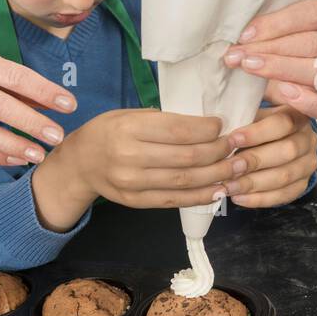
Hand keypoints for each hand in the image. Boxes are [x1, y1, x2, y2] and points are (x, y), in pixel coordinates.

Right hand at [0, 36, 77, 166]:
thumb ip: (11, 80)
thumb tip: (48, 101)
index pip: (14, 77)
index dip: (44, 91)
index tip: (69, 104)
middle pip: (0, 107)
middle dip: (32, 123)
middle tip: (58, 135)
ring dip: (15, 147)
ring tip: (40, 154)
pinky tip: (16, 158)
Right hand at [57, 110, 238, 215]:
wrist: (79, 164)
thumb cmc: (107, 132)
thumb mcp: (129, 114)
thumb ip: (163, 120)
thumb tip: (206, 125)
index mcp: (129, 128)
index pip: (180, 130)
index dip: (208, 129)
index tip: (223, 125)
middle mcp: (130, 156)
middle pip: (188, 157)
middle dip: (219, 152)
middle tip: (236, 146)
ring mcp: (133, 182)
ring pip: (186, 181)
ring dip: (217, 175)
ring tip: (236, 168)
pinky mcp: (136, 201)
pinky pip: (175, 200)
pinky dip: (201, 196)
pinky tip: (218, 189)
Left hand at [222, 105, 316, 206]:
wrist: (278, 139)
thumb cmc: (260, 122)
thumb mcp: (257, 105)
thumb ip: (248, 103)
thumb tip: (229, 102)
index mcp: (298, 116)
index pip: (283, 123)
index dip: (257, 133)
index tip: (232, 139)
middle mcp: (307, 140)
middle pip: (285, 152)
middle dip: (254, 161)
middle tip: (229, 168)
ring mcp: (307, 164)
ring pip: (284, 177)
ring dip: (253, 184)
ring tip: (228, 186)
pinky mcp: (301, 183)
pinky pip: (283, 195)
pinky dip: (259, 199)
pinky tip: (239, 198)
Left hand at [224, 0, 316, 119]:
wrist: (307, 58)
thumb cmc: (298, 33)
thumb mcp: (296, 18)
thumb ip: (282, 17)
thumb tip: (247, 26)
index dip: (280, 23)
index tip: (247, 33)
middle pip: (315, 43)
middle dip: (272, 48)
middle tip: (239, 53)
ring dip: (280, 70)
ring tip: (249, 67)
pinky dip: (305, 101)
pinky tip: (283, 91)